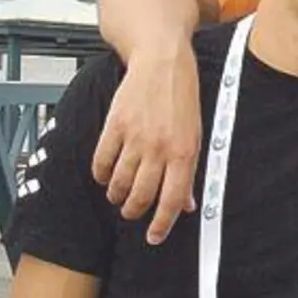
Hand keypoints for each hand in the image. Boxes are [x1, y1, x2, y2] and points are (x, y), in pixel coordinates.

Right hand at [91, 45, 201, 244]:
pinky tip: (106, 176)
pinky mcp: (114, 126)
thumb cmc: (182, 97)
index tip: (154, 236)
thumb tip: (187, 203)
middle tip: (132, 213)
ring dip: (117, 196)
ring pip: (119, 183)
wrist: (162, 61)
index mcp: (185, 152)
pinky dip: (101, 175)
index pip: (173, 200)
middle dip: (134, 212)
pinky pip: (101, 161)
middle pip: (141, 196)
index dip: (162, 224)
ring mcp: (135, 137)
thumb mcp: (196, 134)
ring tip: (119, 196)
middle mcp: (159, 148)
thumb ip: (189, 171)